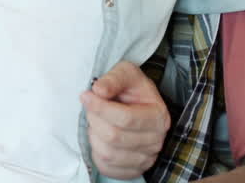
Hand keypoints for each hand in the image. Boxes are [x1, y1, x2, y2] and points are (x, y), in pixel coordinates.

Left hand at [81, 60, 169, 178]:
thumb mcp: (126, 73)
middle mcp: (156, 140)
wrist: (138, 105)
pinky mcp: (132, 170)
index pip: (125, 118)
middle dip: (95, 120)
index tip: (85, 95)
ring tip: (96, 122)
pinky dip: (96, 153)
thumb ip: (114, 78)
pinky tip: (99, 137)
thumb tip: (98, 90)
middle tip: (90, 108)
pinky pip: (107, 168)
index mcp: (158, 116)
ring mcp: (146, 158)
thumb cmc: (132, 89)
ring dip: (94, 136)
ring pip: (108, 154)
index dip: (100, 107)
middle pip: (115, 137)